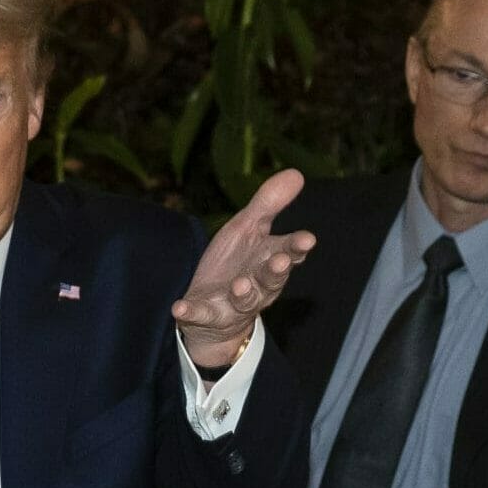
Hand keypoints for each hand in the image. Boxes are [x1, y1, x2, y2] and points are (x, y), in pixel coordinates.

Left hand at [174, 168, 314, 365]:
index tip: (307, 239)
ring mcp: (234, 303)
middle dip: (276, 271)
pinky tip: (180, 307)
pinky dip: (192, 311)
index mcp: (269, 259)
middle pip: (270, 279)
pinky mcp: (208, 314)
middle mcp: (258, 285)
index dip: (297, 246)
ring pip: (244, 300)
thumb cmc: (238, 262)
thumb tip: (296, 173)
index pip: (289, 252)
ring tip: (239, 285)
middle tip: (280, 262)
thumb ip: (269, 204)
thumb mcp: (248, 228)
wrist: (215, 309)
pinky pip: (201, 314)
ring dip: (243, 293)